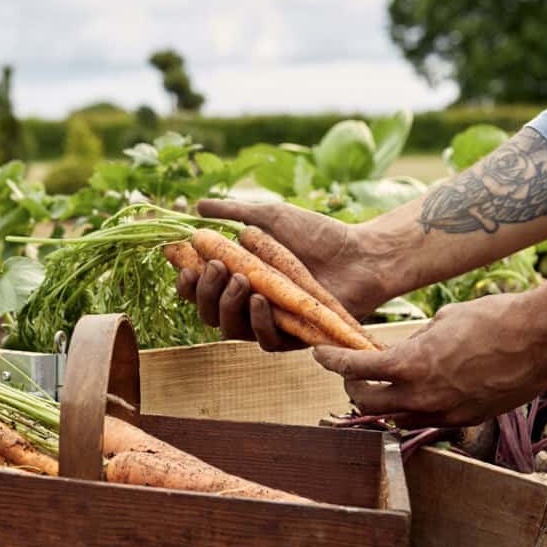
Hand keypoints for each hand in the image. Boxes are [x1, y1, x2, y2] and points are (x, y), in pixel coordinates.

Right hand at [175, 200, 394, 348]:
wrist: (360, 254)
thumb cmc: (317, 235)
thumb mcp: (270, 216)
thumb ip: (232, 212)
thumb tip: (196, 206)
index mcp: (238, 278)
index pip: (200, 289)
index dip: (188, 282)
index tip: (186, 264)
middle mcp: (248, 305)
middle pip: (208, 312)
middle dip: (206, 292)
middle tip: (217, 267)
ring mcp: (269, 323)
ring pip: (230, 329)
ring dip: (228, 305)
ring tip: (240, 279)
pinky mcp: (291, 339)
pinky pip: (264, 340)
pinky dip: (257, 321)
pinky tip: (259, 301)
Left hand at [313, 292, 546, 426]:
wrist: (543, 338)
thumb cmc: (496, 319)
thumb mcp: (444, 320)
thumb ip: (417, 341)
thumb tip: (405, 349)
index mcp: (410, 366)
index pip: (355, 368)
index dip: (332, 360)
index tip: (319, 353)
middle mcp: (421, 397)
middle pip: (366, 404)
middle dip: (354, 387)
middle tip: (353, 373)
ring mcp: (443, 413)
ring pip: (395, 418)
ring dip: (384, 403)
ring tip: (385, 385)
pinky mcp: (465, 421)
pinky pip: (427, 421)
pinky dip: (415, 409)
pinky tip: (420, 393)